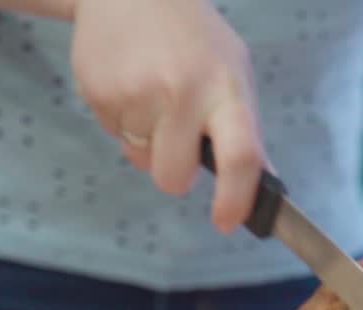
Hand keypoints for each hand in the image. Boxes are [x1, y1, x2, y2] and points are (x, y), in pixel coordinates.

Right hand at [70, 0, 263, 231]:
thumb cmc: (191, 36)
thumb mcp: (232, 70)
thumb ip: (246, 129)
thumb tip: (264, 184)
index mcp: (225, 87)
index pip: (241, 157)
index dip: (235, 199)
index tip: (226, 221)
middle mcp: (183, 92)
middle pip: (174, 178)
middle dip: (174, 174)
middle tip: (175, 139)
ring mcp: (137, 93)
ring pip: (140, 160)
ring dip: (146, 142)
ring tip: (151, 95)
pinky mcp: (98, 93)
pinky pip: (114, 136)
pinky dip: (122, 122)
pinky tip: (129, 85)